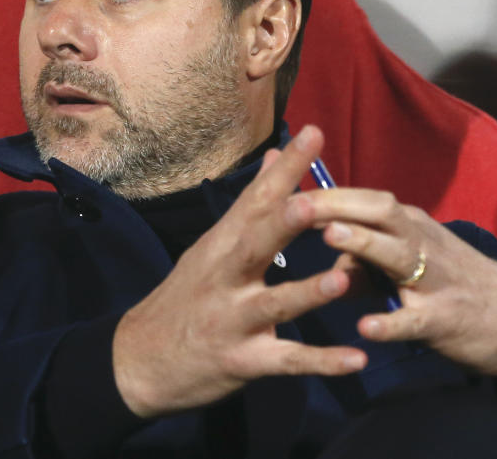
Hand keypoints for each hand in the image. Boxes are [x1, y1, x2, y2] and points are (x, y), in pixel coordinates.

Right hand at [112, 126, 366, 417]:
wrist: (139, 360)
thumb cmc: (184, 297)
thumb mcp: (210, 247)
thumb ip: (250, 204)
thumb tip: (277, 154)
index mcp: (221, 245)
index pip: (254, 199)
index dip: (284, 169)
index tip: (313, 133)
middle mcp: (224, 277)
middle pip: (255, 245)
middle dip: (282, 224)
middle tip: (313, 203)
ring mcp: (232, 320)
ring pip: (272, 304)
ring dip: (306, 293)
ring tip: (340, 281)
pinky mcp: (243, 362)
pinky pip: (287, 361)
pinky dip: (322, 362)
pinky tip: (357, 359)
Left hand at [298, 187, 496, 375]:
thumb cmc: (450, 283)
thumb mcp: (405, 262)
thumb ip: (362, 256)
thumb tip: (323, 249)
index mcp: (408, 224)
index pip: (362, 197)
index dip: (323, 191)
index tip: (282, 184)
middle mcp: (421, 240)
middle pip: (380, 211)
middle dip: (336, 204)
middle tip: (293, 202)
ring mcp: (436, 278)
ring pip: (399, 253)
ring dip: (363, 243)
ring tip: (328, 236)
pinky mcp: (446, 319)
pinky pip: (416, 320)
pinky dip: (391, 323)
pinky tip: (365, 327)